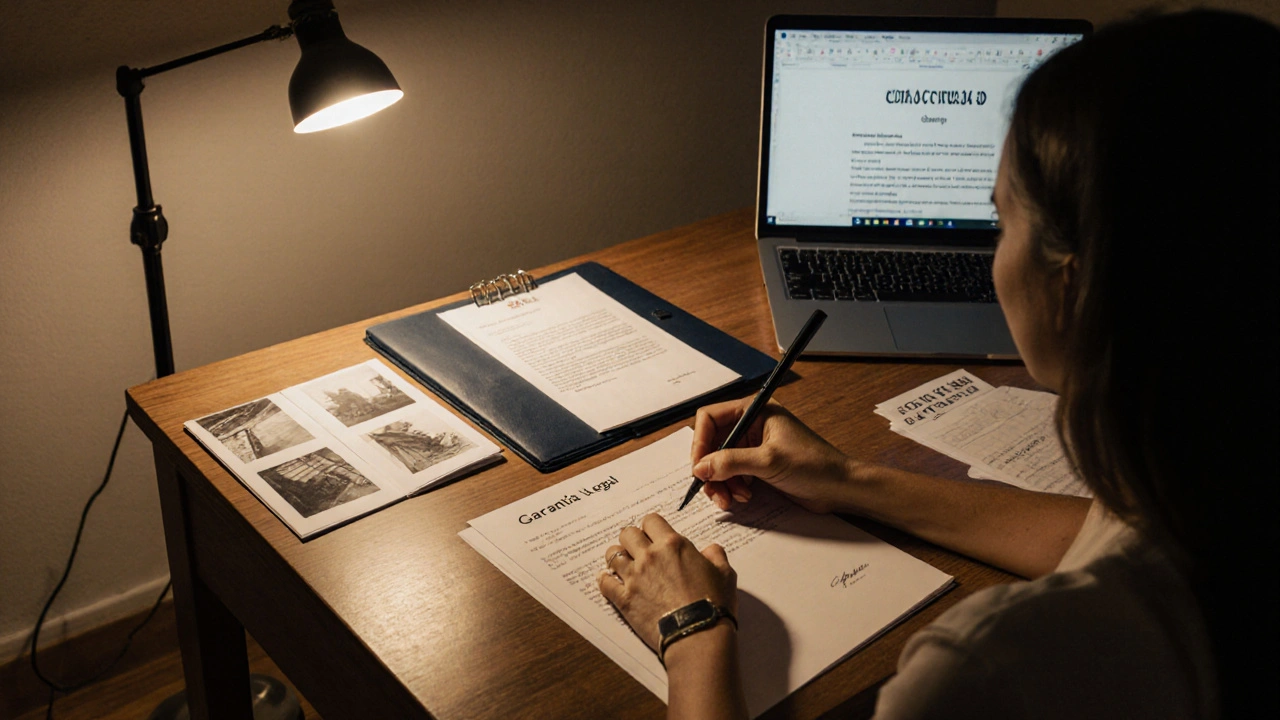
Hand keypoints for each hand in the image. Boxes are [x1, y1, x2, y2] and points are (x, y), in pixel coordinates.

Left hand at [597, 513, 736, 651]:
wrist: (698, 634)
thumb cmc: (714, 604)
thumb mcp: (725, 574)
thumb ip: (716, 555)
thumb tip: (711, 550)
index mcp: (673, 545)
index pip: (651, 520)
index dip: (652, 527)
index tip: (655, 536)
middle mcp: (650, 556)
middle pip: (627, 533)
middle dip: (632, 539)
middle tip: (639, 550)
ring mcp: (634, 577)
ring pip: (613, 555)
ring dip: (618, 557)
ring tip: (624, 564)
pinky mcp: (624, 599)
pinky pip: (604, 582)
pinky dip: (605, 580)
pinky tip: (609, 580)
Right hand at [691, 398, 854, 513]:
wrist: (839, 487)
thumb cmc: (814, 465)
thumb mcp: (769, 461)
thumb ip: (731, 462)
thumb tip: (700, 468)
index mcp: (754, 411)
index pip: (710, 418)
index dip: (700, 443)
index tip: (699, 468)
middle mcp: (751, 425)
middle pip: (712, 443)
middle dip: (711, 469)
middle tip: (714, 491)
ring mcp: (753, 446)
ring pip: (719, 462)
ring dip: (720, 483)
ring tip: (732, 499)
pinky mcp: (757, 465)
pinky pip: (731, 474)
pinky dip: (731, 488)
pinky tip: (743, 498)